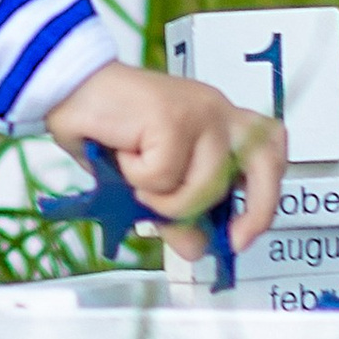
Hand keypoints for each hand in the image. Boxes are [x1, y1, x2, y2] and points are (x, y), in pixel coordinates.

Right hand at [43, 62, 284, 261]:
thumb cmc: (107, 128)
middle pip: (265, 162)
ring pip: (206, 186)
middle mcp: (216, 112)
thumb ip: (176, 212)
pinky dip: (137, 179)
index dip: (265, 196)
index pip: (268, 151)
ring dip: (165, 199)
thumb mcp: (148, 183)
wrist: (70, 88)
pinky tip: (123, 154)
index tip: (240, 234)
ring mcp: (200, 112)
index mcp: (217, 122)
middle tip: (232, 237)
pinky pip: (165, 177)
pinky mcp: (174, 117)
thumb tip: (196, 249)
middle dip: (256, 208)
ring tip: (136, 175)